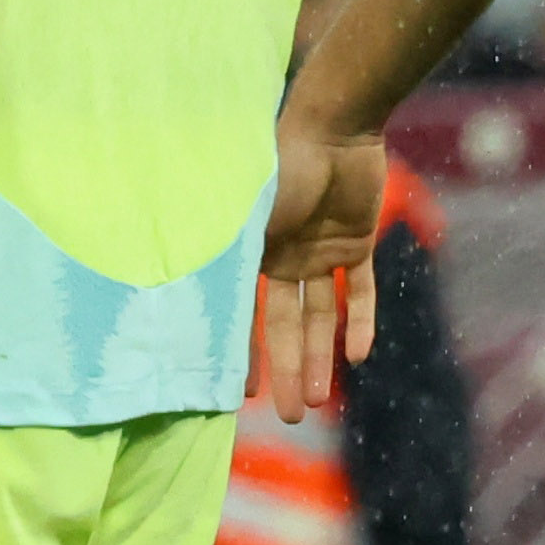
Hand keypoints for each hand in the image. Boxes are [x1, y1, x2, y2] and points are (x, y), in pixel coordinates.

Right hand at [256, 118, 388, 420]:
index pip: (243, 316)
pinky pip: (357, 290)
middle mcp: (280, 258)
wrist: (331, 126)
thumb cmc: (278, 164)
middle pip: (284, 327)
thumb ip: (228, 250)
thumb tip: (185, 288)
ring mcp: (318, 252)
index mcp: (249, 253)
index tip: (243, 397)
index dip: (244, 356)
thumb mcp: (246, 213)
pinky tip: (359, 356)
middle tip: (294, 418)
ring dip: (320, 357)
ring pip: (319, 318)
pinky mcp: (355, 241)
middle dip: (289, 372)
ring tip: (320, 402)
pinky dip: (360, 321)